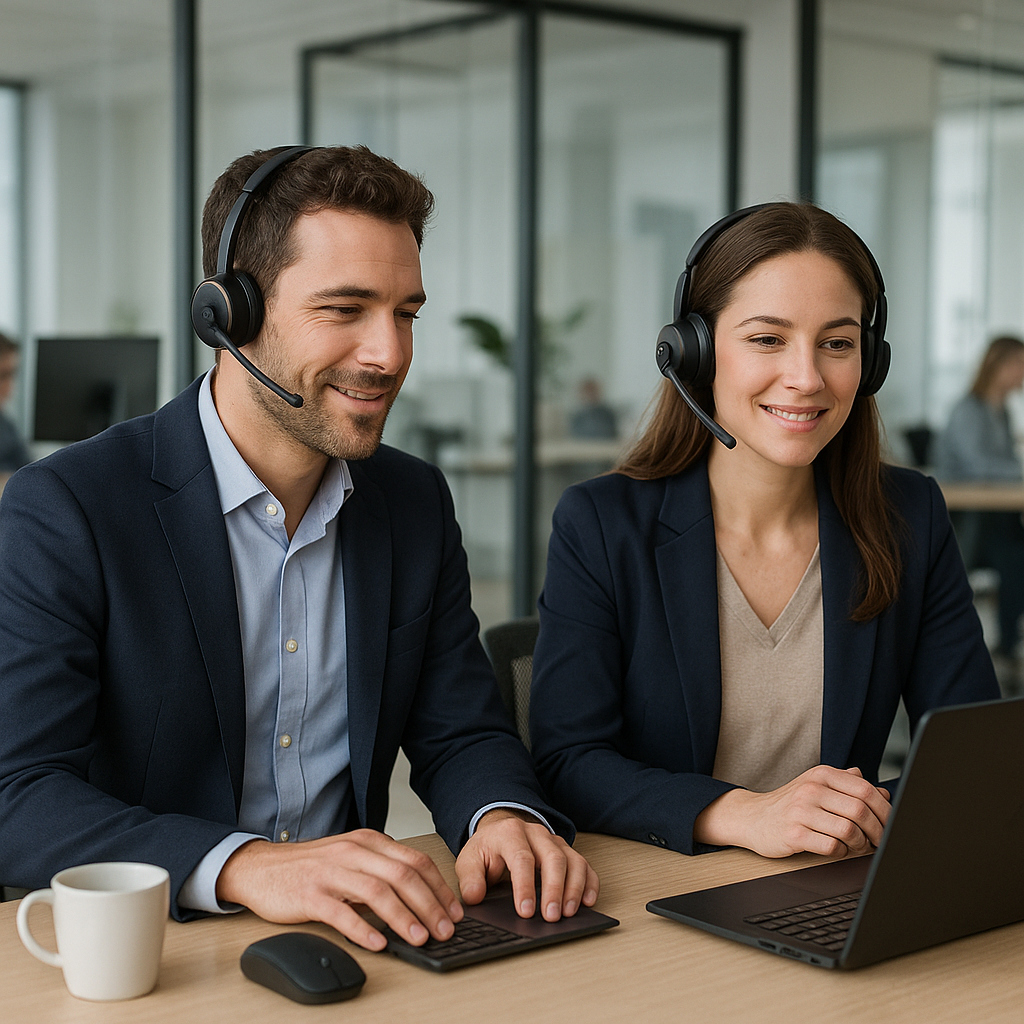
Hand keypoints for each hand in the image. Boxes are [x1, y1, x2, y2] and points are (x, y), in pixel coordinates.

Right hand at [215, 829, 462, 950]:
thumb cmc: (310, 867)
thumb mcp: (351, 857)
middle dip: (430, 905)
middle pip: (403, 876)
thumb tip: (420, 896)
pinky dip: (363, 929)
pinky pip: (342, 912)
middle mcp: (353, 852)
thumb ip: (381, 869)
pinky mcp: (310, 894)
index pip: (415, 861)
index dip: (439, 887)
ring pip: (378, 892)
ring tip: (420, 938)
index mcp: (368, 842)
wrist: (261, 868)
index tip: (454, 911)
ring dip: (404, 918)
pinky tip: (378, 943)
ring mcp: (332, 872)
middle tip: (445, 929)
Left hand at [455, 809, 599, 921]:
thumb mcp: (469, 860)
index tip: (525, 911)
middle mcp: (536, 834)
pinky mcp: (567, 851)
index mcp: (510, 833)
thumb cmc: (488, 849)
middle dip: (554, 889)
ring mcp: (554, 841)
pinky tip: (588, 901)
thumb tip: (474, 897)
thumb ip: (470, 878)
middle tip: (551, 916)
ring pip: (573, 860)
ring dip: (574, 888)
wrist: (500, 831)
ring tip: (569, 913)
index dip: (525, 887)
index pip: (522, 858)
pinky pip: (585, 864)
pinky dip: (590, 883)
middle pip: (553, 858)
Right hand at [694, 765, 891, 857]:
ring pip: (848, 830)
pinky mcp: (793, 834)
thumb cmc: (791, 805)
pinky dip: (841, 853)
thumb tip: (884, 793)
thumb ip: (849, 786)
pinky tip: (837, 850)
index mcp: (822, 775)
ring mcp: (801, 811)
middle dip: (877, 831)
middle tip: (879, 841)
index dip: (885, 810)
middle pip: (860, 810)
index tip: (890, 824)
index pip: (865, 789)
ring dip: (860, 844)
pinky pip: (831, 847)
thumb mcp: (818, 787)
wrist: (753, 817)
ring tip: (857, 847)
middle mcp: (811, 789)